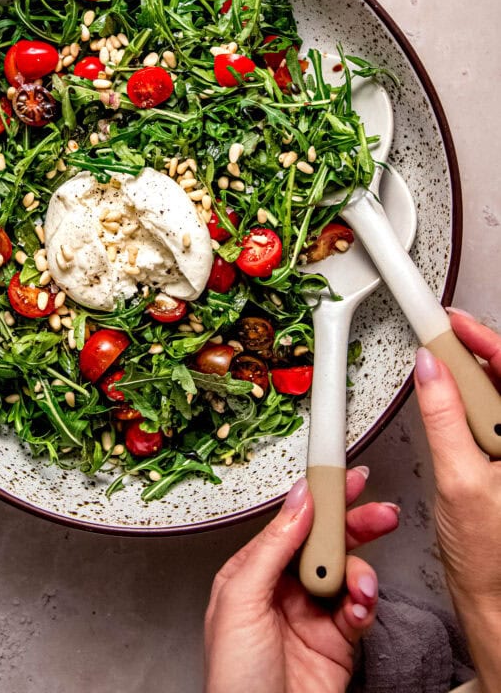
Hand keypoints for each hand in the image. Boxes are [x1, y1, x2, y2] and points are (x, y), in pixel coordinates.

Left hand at [204, 467, 399, 692]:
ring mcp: (312, 615)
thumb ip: (273, 545)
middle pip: (326, 543)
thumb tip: (299, 499)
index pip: (292, 522)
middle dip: (355, 525)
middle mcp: (284, 589)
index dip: (320, 497)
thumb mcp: (240, 600)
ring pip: (348, 573)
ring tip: (359, 587)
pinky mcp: (337, 642)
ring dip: (360, 573)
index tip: (343, 477)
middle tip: (380, 513)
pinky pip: (360, 609)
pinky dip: (365, 604)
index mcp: (253, 571)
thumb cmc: (232, 680)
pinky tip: (360, 607)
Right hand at [414, 310, 500, 692]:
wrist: (495, 603)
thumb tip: (431, 369)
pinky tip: (449, 400)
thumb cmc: (489, 559)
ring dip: (471, 376)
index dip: (485, 340)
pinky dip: (467, 402)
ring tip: (440, 364)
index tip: (452, 322)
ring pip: (499, 397)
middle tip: (440, 334)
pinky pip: (492, 419)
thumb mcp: (459, 480)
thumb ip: (443, 418)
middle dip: (476, 351)